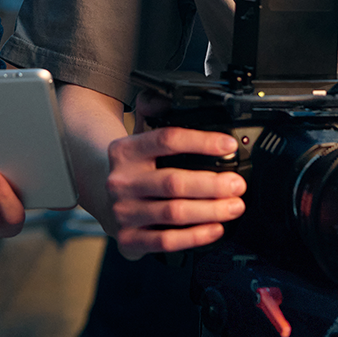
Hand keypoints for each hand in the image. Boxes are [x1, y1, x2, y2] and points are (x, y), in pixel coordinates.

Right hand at [105, 126, 246, 258]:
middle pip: (173, 182)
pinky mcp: (129, 239)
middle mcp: (121, 181)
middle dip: (212, 184)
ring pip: (174, 213)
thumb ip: (153, 112)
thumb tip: (165, 96)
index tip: (228, 146)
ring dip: (211, 211)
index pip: (167, 140)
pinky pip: (166, 241)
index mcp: (125, 150)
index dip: (201, 142)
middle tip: (237, 184)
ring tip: (234, 206)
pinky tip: (215, 228)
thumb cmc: (132, 167)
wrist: (100, 196)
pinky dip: (195, 236)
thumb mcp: (138, 135)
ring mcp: (123, 212)